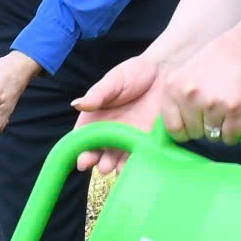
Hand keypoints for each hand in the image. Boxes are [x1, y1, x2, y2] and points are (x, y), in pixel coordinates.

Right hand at [71, 54, 172, 172]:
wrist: (164, 72)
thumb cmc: (134, 73)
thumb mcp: (112, 81)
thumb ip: (96, 95)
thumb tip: (76, 104)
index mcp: (96, 118)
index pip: (84, 137)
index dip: (80, 149)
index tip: (81, 160)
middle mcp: (110, 131)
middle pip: (99, 151)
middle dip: (98, 161)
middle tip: (100, 166)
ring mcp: (128, 138)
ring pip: (118, 157)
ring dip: (115, 166)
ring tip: (114, 168)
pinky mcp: (148, 140)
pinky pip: (139, 156)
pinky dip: (135, 164)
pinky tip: (133, 168)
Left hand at [140, 28, 240, 151]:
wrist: (240, 50)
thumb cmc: (210, 65)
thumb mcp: (182, 78)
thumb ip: (175, 102)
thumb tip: (177, 133)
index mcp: (172, 89)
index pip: (172, 128)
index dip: (183, 131)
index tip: (191, 126)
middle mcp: (189, 97)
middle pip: (194, 134)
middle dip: (203, 127)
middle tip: (211, 110)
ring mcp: (212, 103)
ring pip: (213, 136)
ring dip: (219, 129)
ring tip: (223, 110)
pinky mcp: (234, 108)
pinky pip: (230, 136)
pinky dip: (233, 133)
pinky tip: (233, 117)